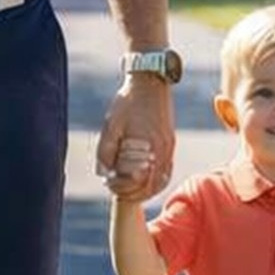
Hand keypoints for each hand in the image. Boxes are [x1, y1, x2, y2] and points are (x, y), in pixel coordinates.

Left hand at [97, 77, 173, 199]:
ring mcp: (169, 146)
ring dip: (147, 189)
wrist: (150, 80)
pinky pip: (166, 168)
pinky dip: (156, 179)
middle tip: (118, 192)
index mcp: (149, 147)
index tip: (110, 186)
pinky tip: (145, 180)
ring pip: (162, 179)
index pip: (140, 182)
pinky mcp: (170, 141)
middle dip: (135, 193)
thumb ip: (106, 151)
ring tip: (131, 191)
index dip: (124, 188)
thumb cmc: (128, 101)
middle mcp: (163, 149)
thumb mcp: (111, 125)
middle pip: (153, 185)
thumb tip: (104, 174)